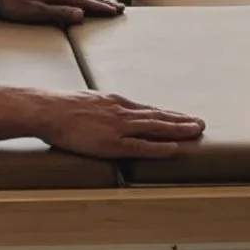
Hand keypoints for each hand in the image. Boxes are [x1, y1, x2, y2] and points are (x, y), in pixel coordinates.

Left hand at [0, 0, 122, 25]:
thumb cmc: (10, 4)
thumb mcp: (33, 12)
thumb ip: (57, 13)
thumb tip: (80, 14)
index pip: (83, 0)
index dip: (100, 8)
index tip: (115, 12)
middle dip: (103, 2)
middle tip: (120, 8)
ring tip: (108, 4)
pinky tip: (83, 1)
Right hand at [37, 90, 206, 158]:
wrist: (48, 109)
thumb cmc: (62, 107)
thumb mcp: (88, 101)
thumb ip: (102, 108)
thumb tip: (106, 113)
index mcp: (115, 102)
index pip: (148, 109)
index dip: (167, 114)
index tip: (183, 116)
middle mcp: (122, 111)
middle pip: (157, 116)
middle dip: (180, 120)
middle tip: (200, 123)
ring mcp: (119, 126)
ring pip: (155, 128)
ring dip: (177, 129)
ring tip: (196, 131)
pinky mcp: (112, 142)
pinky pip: (141, 146)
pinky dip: (159, 147)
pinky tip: (174, 148)